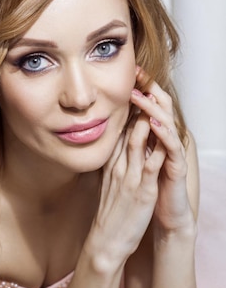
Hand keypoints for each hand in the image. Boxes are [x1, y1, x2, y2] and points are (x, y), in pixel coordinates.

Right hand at [89, 85, 166, 268]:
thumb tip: (117, 151)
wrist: (105, 242)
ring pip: (138, 142)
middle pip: (127, 130)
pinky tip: (163, 133)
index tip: (132, 90)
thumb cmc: (110, 215)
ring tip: (153, 98)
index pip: (119, 131)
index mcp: (111, 165)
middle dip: (136, 106)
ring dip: (146, 119)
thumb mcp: (108, 185)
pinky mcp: (141, 191)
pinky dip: (156, 148)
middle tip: (142, 83)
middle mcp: (119, 167)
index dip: (126, 109)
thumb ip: (112, 166)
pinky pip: (150, 165)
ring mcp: (130, 178)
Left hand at [130, 67, 194, 232]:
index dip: (140, 90)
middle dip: (150, 89)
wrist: (164, 215)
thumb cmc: (148, 189)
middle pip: (161, 108)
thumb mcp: (132, 163)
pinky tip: (154, 123)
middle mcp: (165, 142)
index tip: (127, 73)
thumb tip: (109, 128)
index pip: (148, 107)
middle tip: (137, 72)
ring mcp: (172, 154)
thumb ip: (126, 144)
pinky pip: (171, 147)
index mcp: (154, 138)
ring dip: (154, 108)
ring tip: (142, 94)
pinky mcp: (176, 168)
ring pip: (166, 123)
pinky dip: (163, 133)